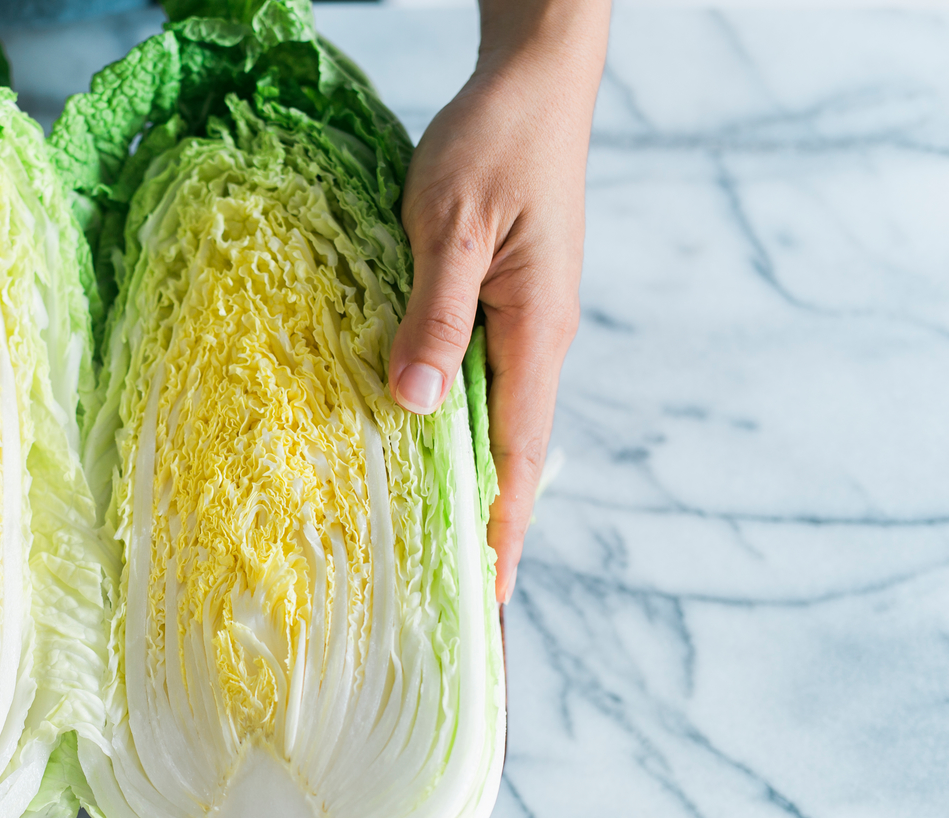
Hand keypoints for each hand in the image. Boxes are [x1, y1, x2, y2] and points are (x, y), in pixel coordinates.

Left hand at [387, 0, 609, 602]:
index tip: (484, 603)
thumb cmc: (496, 142)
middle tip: (449, 607)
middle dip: (482, 531)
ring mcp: (520, 325)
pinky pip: (474, 383)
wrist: (534, 80)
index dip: (499, 533)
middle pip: (507, 457)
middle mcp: (535, 341)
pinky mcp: (498, 305)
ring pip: (487, 423)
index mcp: (535, 333)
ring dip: (461, 485)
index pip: (516, 458)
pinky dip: (448, 428)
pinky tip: (415, 451)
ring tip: (425, 552)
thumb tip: (413, 403)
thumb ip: (433, 315)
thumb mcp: (448, 224)